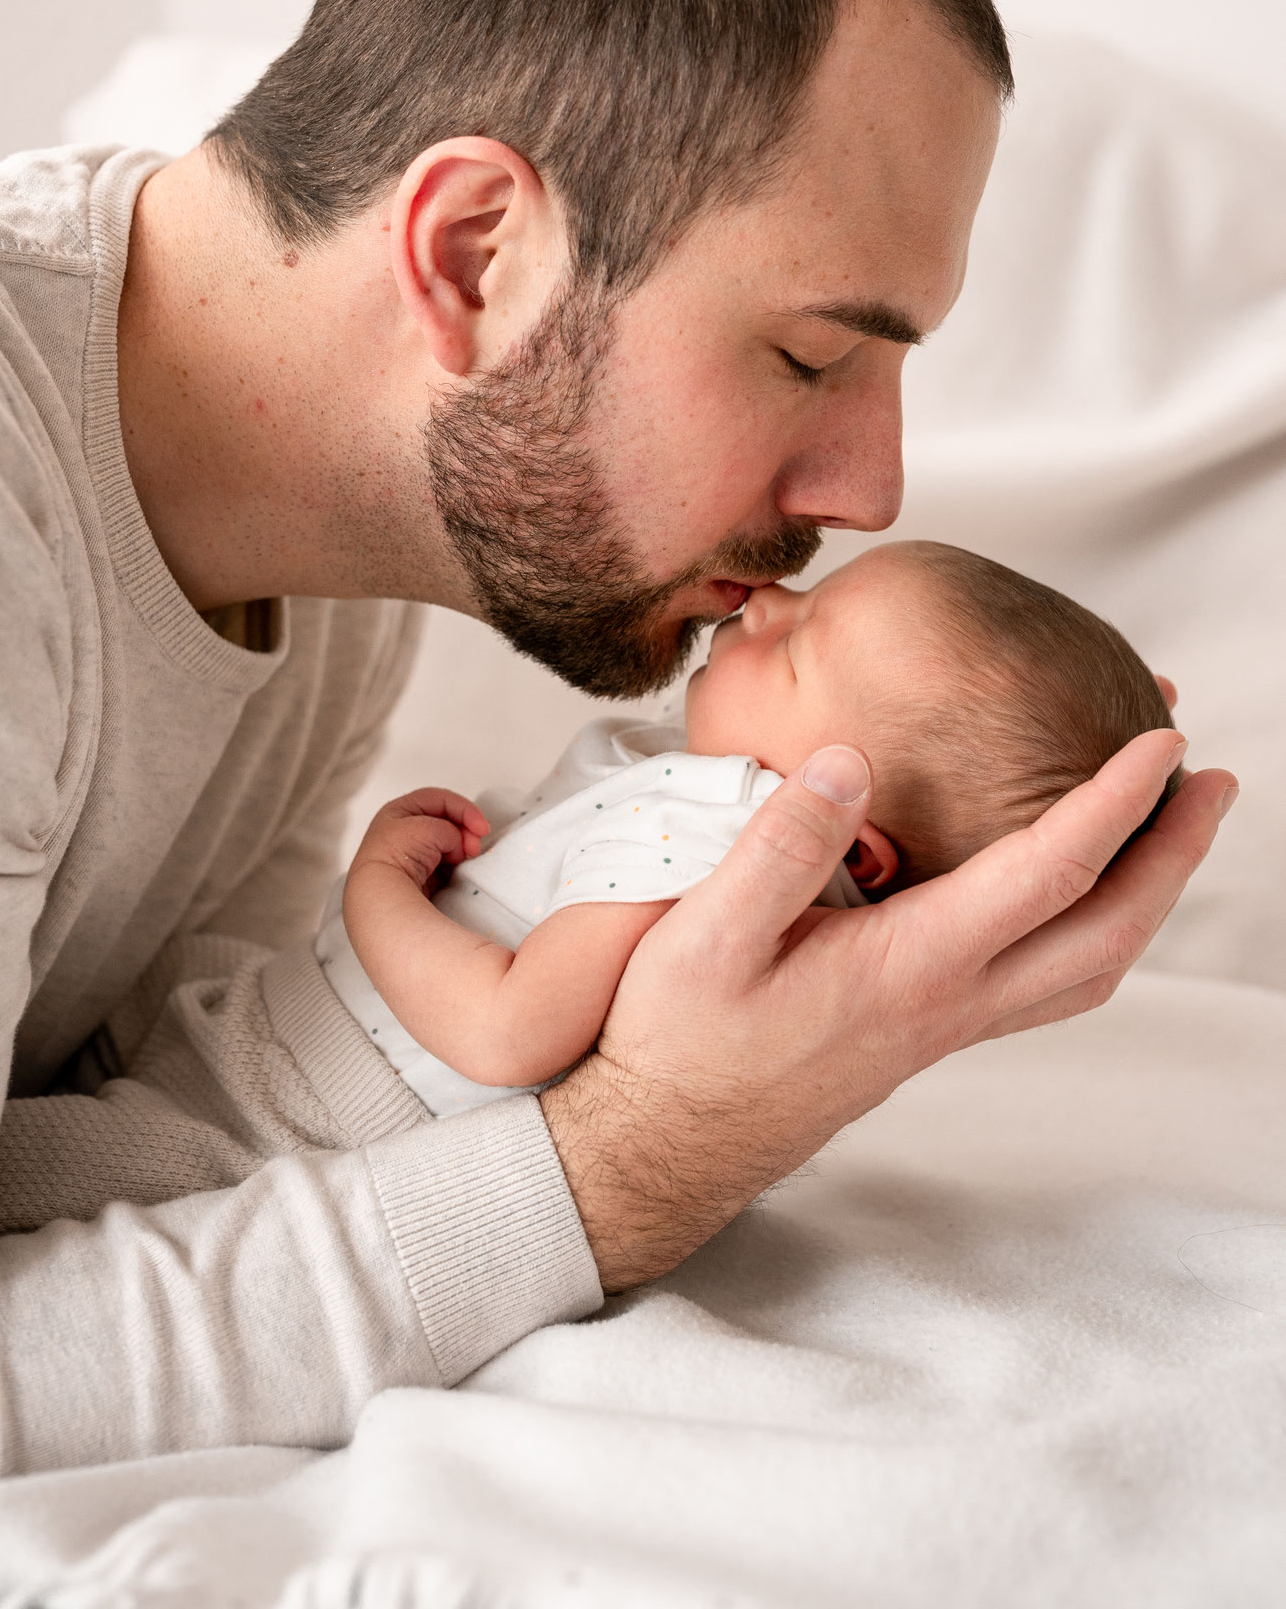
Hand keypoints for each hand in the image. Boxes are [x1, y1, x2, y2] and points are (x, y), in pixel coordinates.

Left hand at [348, 787, 489, 896]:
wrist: (382, 895)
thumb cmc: (396, 856)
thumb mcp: (430, 828)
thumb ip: (451, 830)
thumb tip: (458, 845)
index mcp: (398, 811)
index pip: (439, 800)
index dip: (464, 810)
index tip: (482, 828)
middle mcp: (402, 832)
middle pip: (445, 822)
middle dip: (464, 831)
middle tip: (474, 847)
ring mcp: (411, 855)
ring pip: (447, 845)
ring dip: (461, 850)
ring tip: (466, 859)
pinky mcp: (419, 878)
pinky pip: (445, 865)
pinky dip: (456, 866)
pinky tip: (459, 871)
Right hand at [541, 732, 1234, 1290]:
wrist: (668, 1142)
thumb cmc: (680, 1039)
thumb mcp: (703, 933)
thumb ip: (778, 847)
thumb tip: (852, 761)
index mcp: (912, 966)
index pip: (1048, 874)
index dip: (1116, 803)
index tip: (1164, 742)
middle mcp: (952, 1002)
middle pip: (1108, 931)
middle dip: (1175, 854)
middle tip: (1214, 783)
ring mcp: (948, 1025)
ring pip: (1090, 967)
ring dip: (1148, 896)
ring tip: (1169, 832)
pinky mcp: (930, 1032)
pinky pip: (1049, 983)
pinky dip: (1093, 930)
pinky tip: (1074, 898)